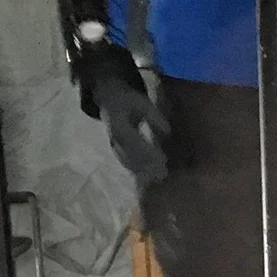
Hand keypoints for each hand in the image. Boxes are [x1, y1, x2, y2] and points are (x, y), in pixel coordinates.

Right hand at [85, 61, 170, 192]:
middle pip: (131, 155)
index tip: (163, 159)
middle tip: (164, 173)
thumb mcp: (142, 102)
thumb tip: (168, 132)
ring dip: (143, 171)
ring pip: (128, 162)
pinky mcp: (116, 149)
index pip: (135, 142)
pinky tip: (149, 177)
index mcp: (119, 124)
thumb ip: (154, 116)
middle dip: (147, 166)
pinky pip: (126, 162)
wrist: (108, 99)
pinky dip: (138, 171)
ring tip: (160, 178)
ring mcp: (114, 145)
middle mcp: (114, 137)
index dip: (148, 152)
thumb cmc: (128, 100)